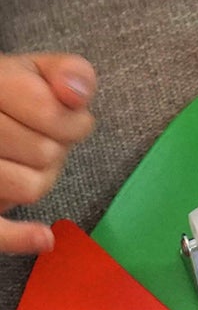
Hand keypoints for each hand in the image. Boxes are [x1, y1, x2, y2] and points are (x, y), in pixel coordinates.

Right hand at [0, 52, 96, 253]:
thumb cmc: (9, 95)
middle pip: (44, 153)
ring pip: (29, 188)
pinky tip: (44, 238)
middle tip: (36, 135)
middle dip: (55, 147)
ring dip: (38, 176)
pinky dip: (17, 237)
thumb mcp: (37, 71)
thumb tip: (75, 94)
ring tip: (20, 157)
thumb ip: (68, 72)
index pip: (52, 114)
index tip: (67, 115)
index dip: (73, 121)